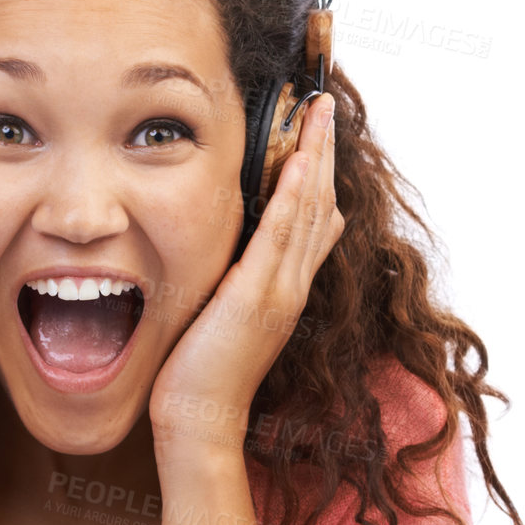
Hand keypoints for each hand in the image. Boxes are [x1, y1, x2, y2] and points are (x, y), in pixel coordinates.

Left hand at [149, 93, 343, 454]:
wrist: (199, 422)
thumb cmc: (199, 376)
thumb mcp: (224, 318)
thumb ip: (237, 282)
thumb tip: (238, 253)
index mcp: (283, 290)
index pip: (311, 220)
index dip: (317, 173)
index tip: (317, 133)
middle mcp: (291, 286)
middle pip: (318, 204)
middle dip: (323, 150)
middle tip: (326, 103)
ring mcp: (279, 292)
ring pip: (307, 211)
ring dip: (315, 156)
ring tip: (320, 111)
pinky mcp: (256, 298)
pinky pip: (280, 236)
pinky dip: (292, 196)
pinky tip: (299, 161)